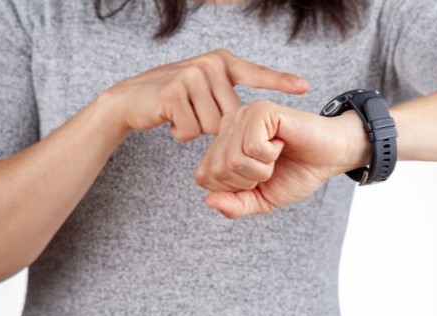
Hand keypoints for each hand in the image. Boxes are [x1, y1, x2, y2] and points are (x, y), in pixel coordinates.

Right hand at [105, 49, 308, 141]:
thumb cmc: (175, 99)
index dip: (280, 82)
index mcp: (223, 62)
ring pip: (212, 127)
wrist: (131, 99)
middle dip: (214, 126)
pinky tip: (170, 118)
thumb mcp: (205, 91)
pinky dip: (180, 133)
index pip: (256, 74)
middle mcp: (209, 64)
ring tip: (181, 114)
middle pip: (231, 117)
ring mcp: (190, 75)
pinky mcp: (173, 93)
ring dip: (196, 130)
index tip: (305, 87)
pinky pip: (191, 130)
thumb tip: (249, 121)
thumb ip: (227, 100)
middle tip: (193, 113)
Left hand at [195, 101, 369, 217]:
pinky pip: (252, 146)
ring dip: (262, 169)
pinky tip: (281, 143)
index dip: (234, 189)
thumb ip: (234, 206)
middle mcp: (228, 125)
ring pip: (233, 159)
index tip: (258, 178)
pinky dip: (270, 155)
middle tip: (270, 167)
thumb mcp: (261, 200)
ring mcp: (243, 115)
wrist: (330, 158)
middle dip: (248, 181)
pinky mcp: (261, 110)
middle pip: (217, 170)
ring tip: (276, 155)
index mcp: (223, 144)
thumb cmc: (296, 174)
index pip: (204, 177)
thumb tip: (208, 202)